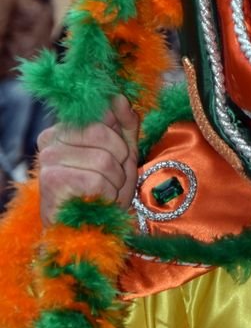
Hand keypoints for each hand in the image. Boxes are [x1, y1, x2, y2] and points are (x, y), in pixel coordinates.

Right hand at [37, 95, 138, 225]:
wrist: (86, 230)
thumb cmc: (104, 189)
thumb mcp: (122, 152)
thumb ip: (124, 123)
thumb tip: (118, 97)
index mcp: (65, 127)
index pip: (102, 114)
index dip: (119, 138)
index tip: (117, 157)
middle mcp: (50, 138)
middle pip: (103, 134)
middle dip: (119, 161)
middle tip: (112, 179)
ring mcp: (47, 160)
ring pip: (103, 160)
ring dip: (115, 181)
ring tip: (104, 192)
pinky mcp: (52, 182)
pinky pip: (96, 180)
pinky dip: (107, 194)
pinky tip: (96, 201)